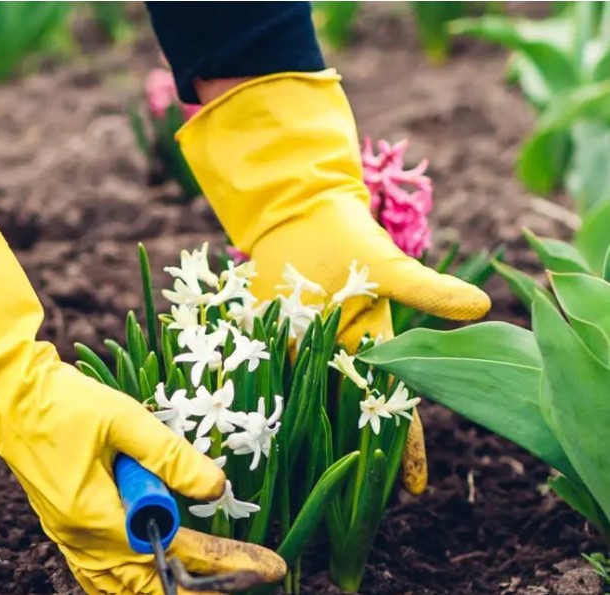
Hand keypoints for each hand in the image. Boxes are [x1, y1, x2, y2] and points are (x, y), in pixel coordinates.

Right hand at [0, 202, 284, 593]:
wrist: (5, 393)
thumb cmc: (60, 401)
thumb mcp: (124, 419)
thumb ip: (170, 455)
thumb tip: (217, 487)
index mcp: (96, 517)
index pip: (174, 551)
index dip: (224, 561)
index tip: (265, 565)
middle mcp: (81, 538)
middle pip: (149, 584)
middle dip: (202, 584)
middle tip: (249, 577)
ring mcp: (68, 536)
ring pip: (121, 586)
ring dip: (164, 584)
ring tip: (209, 582)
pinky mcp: (63, 524)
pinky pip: (99, 572)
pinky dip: (129, 580)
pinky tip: (151, 572)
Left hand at [179, 71, 489, 495]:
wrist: (297, 214)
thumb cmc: (348, 237)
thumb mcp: (387, 266)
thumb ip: (425, 290)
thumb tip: (481, 305)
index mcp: (370, 348)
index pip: (394, 408)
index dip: (405, 447)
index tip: (413, 489)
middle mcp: (336, 358)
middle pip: (348, 416)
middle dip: (350, 456)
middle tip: (350, 501)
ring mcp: (300, 352)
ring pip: (305, 404)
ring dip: (301, 438)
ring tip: (294, 484)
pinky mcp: (264, 340)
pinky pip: (262, 375)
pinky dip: (255, 398)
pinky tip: (243, 430)